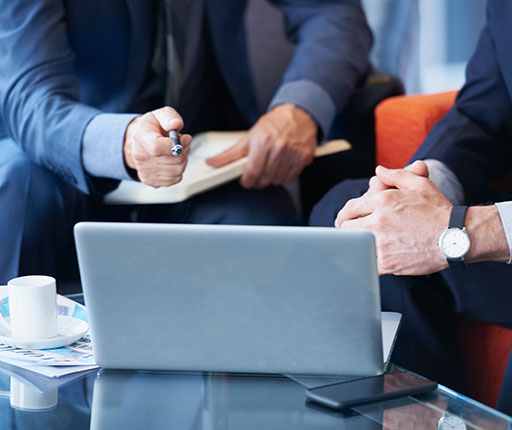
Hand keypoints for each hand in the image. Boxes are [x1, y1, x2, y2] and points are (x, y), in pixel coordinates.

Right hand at [123, 107, 191, 187]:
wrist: (139, 141)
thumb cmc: (152, 128)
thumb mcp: (160, 115)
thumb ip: (170, 117)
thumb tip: (176, 125)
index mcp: (140, 137)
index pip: (157, 148)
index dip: (176, 145)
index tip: (185, 138)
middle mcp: (140, 156)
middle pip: (174, 160)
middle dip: (184, 150)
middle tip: (181, 142)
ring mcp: (145, 171)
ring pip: (178, 170)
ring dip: (183, 160)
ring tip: (176, 151)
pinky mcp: (151, 181)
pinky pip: (176, 179)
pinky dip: (178, 170)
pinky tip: (172, 161)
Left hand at [206, 104, 317, 187]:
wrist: (298, 115)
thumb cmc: (272, 126)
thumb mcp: (248, 137)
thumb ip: (229, 154)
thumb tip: (211, 163)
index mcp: (262, 141)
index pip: (253, 173)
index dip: (247, 181)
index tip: (246, 180)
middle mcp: (279, 147)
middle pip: (265, 179)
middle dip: (259, 180)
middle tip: (258, 172)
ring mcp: (293, 153)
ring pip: (278, 180)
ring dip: (272, 178)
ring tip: (270, 166)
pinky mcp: (304, 158)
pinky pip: (291, 178)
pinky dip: (285, 176)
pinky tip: (282, 165)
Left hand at [335, 164, 451, 275]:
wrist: (456, 237)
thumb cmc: (438, 210)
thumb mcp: (418, 184)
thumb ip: (395, 175)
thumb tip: (378, 171)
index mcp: (382, 201)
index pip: (349, 209)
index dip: (344, 215)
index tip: (344, 220)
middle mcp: (378, 221)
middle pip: (345, 228)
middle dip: (345, 229)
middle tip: (348, 233)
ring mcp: (381, 243)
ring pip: (353, 246)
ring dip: (354, 245)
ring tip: (357, 245)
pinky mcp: (387, 263)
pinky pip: (365, 262)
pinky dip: (365, 260)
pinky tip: (369, 258)